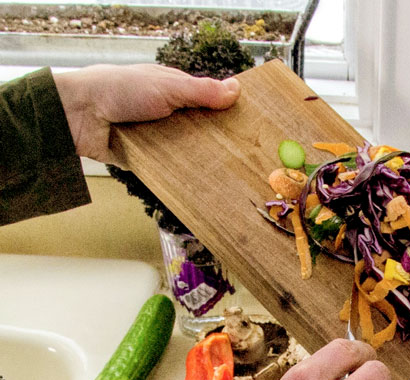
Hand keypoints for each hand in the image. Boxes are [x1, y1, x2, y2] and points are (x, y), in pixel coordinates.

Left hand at [54, 64, 240, 166]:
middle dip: (218, 142)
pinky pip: (170, 170)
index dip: (227, 113)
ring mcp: (158, 138)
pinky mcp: (147, 160)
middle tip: (245, 156)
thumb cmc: (119, 89)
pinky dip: (182, 174)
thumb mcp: (167, 86)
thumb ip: (202, 91)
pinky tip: (203, 183)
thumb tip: (236, 89)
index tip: (249, 125)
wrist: (79, 115)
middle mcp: (168, 115)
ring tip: (229, 174)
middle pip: (202, 131)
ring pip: (188, 152)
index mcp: (174, 93)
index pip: (208, 104)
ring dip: (201, 160)